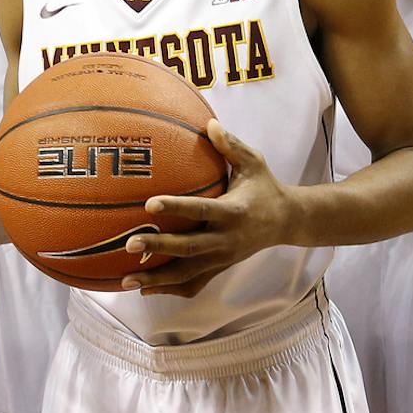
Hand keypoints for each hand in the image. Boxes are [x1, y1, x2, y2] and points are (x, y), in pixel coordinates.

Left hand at [122, 120, 285, 297]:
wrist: (286, 222)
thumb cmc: (264, 186)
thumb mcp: (254, 162)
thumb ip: (231, 145)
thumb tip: (209, 123)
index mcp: (234, 212)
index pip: (201, 210)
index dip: (176, 208)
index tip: (149, 204)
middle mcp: (227, 240)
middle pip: (189, 248)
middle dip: (159, 248)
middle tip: (129, 244)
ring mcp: (222, 258)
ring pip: (187, 274)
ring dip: (156, 278)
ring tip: (126, 279)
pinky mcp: (219, 269)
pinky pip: (193, 284)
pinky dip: (169, 289)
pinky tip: (144, 289)